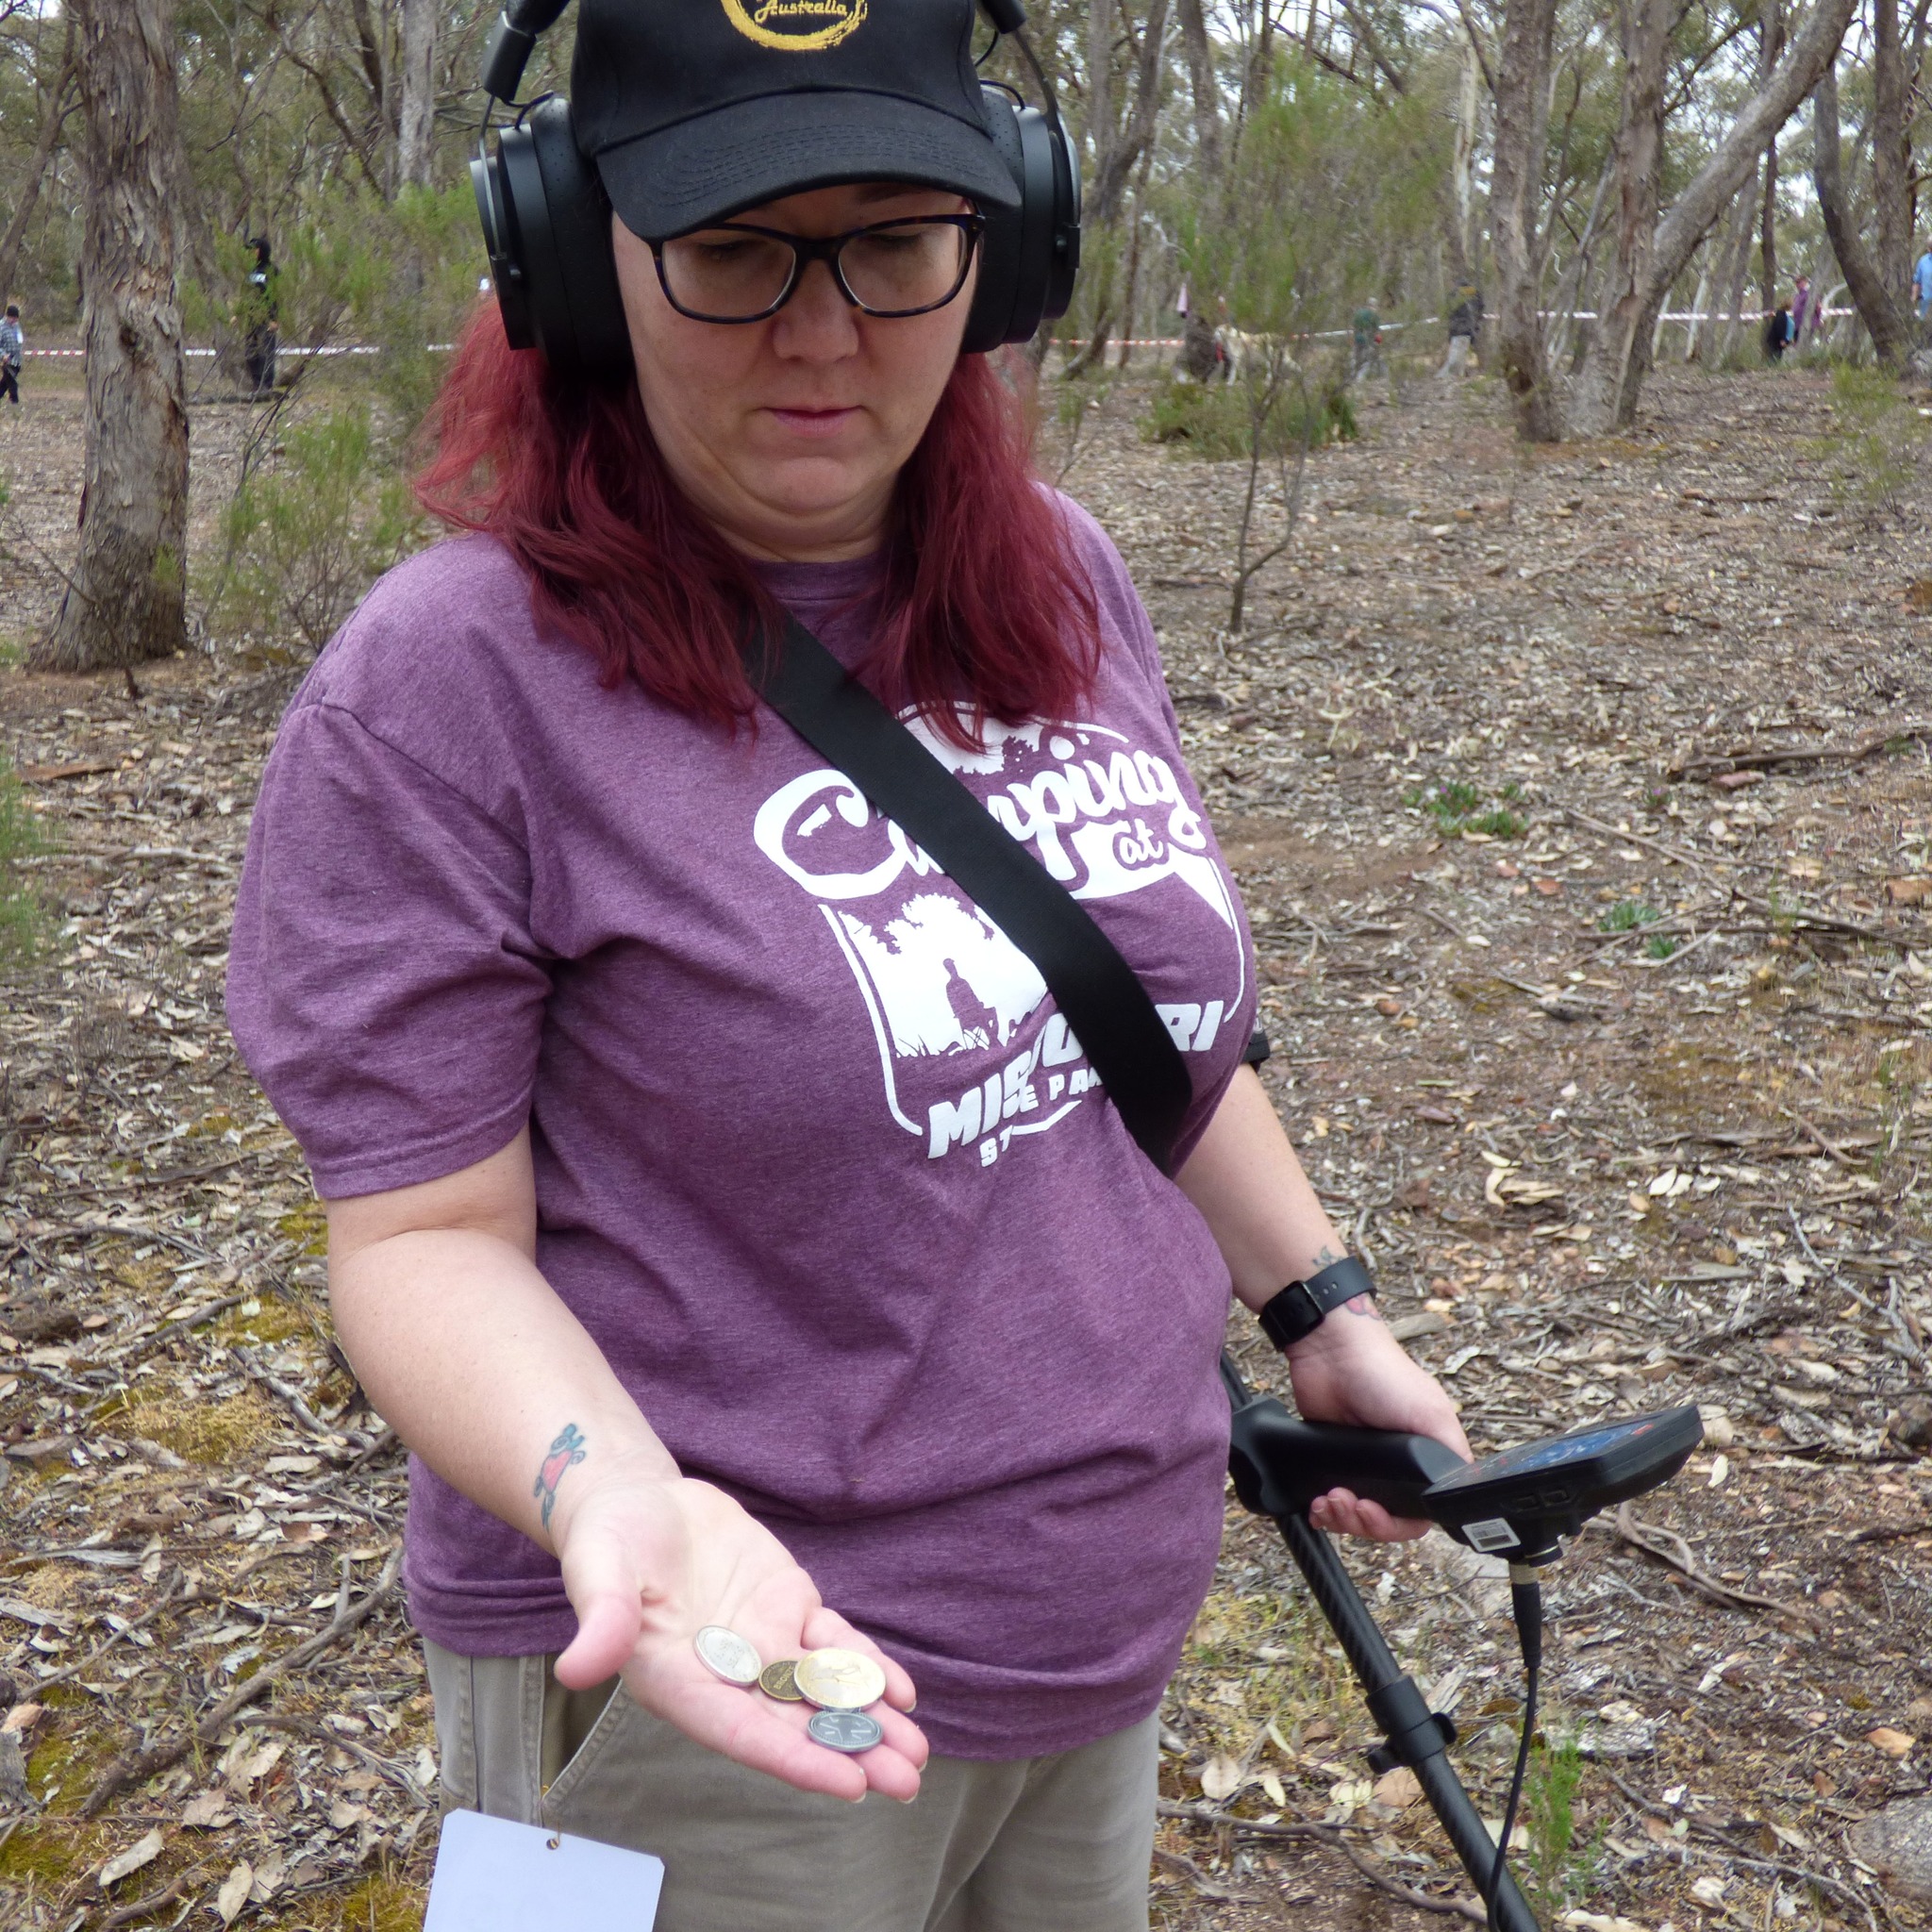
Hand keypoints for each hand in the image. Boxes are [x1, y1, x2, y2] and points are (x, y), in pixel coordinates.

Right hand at [548, 1462, 925, 1800]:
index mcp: (680, 1682)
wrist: (637, 1503)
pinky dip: (866, 1667)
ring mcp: (761, 1642)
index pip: (743, 1732)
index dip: (795, 1759)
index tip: (849, 1785)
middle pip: (794, 1723)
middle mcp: (726, 1674)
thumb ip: (602, 1619)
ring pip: (822, 1689)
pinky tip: (902, 1692)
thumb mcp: (598, 1569)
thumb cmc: (609, 1541)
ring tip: (918, 1755)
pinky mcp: (785, 1607)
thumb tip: (575, 1670)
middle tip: (907, 1784)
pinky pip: (832, 1644)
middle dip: (850, 1751)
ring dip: (869, 1721)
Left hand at [1283, 1300, 1471, 1542]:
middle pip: (1384, 1522)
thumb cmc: (1385, 1374)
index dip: (1395, 1524)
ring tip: (1328, 1499)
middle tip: (1348, 1503)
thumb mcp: (1431, 1412)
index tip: (1375, 1511)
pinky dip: (1323, 1512)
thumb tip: (1458, 1490)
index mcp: (1425, 1461)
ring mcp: (1362, 1468)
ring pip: (1355, 1518)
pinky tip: (1317, 1505)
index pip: (1418, 1515)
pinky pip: (1329, 1504)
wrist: (1331, 1353)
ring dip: (1340, 1518)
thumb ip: (1450, 1454)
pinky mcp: (1331, 1462)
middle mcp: (1396, 1469)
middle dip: (1364, 1522)